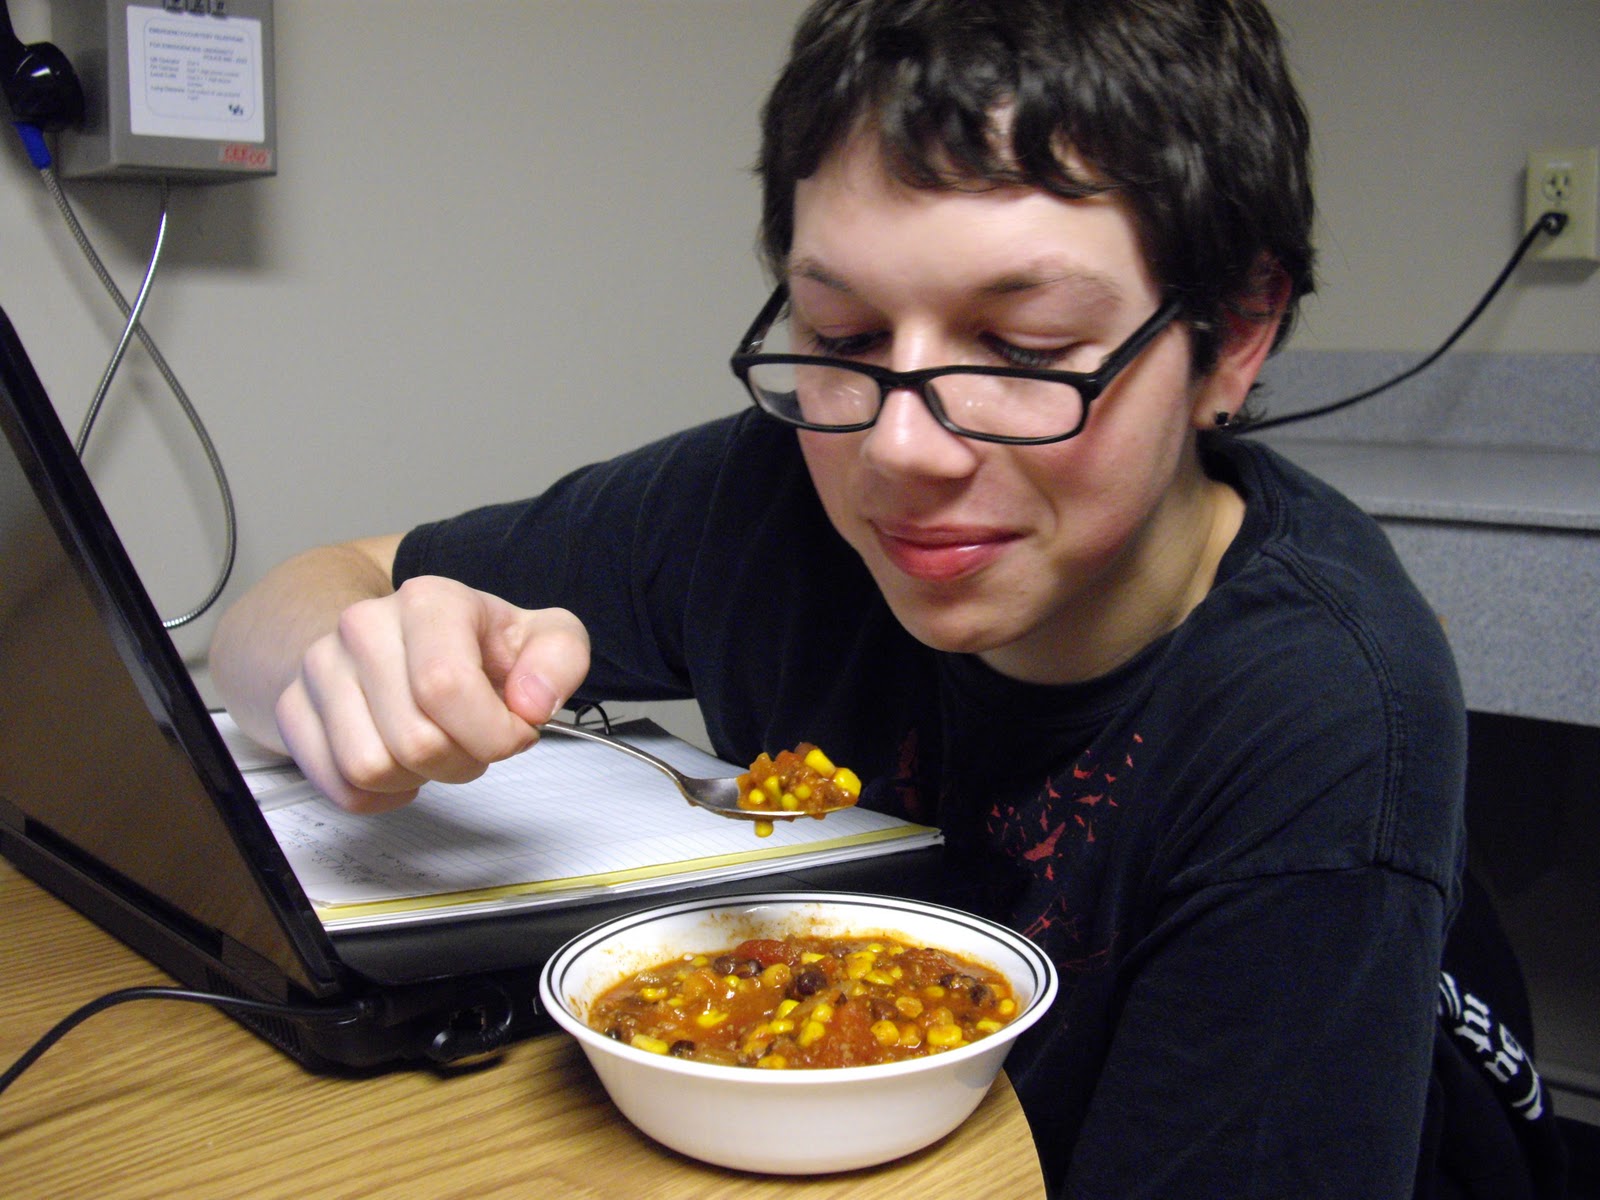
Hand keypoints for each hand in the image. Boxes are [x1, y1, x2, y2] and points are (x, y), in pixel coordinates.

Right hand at [273, 575, 589, 811]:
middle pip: (413, 739)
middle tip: (474, 741)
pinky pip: (339, 787)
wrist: (401, 635)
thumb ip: (560, 660)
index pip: (445, 686)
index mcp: (429, 601)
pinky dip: (380, 795)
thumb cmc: (477, 643)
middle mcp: (363, 626)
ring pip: (369, 768)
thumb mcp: (544, 637)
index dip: (491, 732)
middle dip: (461, 760)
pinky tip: (403, 764)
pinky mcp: (294, 708)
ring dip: (418, 778)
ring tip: (436, 747)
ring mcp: (321, 667)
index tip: (514, 732)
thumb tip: (531, 704)